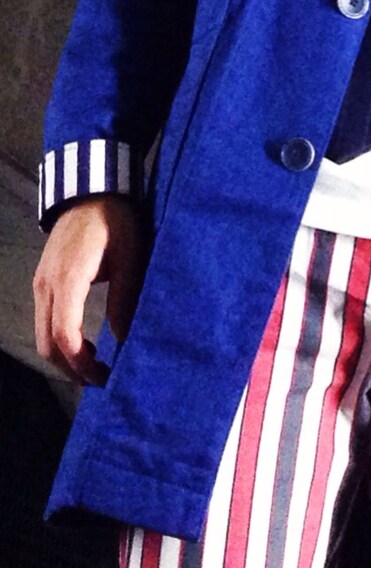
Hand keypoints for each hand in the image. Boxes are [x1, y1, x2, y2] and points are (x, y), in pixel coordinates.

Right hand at [33, 196, 146, 385]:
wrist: (93, 189)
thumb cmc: (117, 220)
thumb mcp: (131, 258)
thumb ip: (126, 299)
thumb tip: (124, 339)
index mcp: (68, 279)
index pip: (65, 334)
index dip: (82, 363)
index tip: (104, 377)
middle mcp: (47, 285)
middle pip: (47, 343)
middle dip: (71, 368)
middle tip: (103, 378)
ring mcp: (42, 282)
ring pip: (43, 334)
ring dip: (66, 356)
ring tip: (98, 365)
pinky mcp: (45, 280)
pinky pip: (46, 320)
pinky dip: (62, 339)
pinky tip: (88, 344)